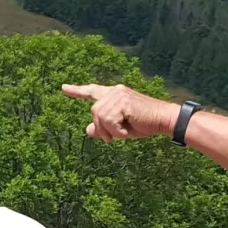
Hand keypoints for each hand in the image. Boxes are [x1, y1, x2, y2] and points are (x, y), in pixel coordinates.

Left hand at [62, 84, 179, 142]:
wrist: (163, 120)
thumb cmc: (144, 124)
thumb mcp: (120, 128)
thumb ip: (103, 128)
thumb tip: (88, 130)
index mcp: (114, 94)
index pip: (93, 91)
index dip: (77, 91)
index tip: (64, 88)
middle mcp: (115, 91)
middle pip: (94, 112)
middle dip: (102, 128)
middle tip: (113, 138)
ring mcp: (119, 95)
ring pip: (100, 118)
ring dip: (111, 131)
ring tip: (124, 132)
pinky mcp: (123, 102)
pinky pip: (109, 121)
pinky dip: (117, 131)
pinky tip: (128, 129)